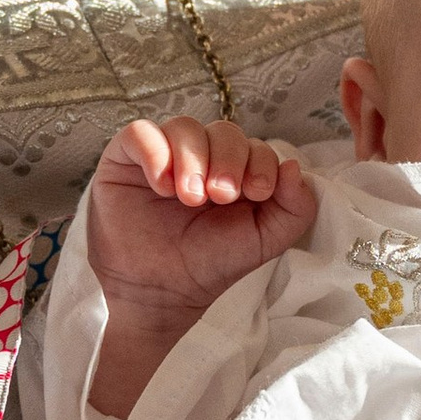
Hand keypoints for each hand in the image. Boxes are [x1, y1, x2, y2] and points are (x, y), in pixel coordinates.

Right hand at [84, 119, 319, 418]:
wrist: (159, 292)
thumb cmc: (208, 263)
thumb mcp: (263, 241)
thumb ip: (294, 208)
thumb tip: (294, 166)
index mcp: (237, 171)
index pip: (256, 146)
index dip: (261, 163)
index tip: (256, 194)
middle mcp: (202, 156)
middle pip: (224, 131)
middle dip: (229, 160)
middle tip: (220, 197)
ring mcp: (164, 154)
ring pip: (185, 126)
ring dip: (194, 159)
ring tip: (190, 197)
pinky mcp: (126, 158)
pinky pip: (140, 134)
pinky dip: (156, 153)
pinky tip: (161, 185)